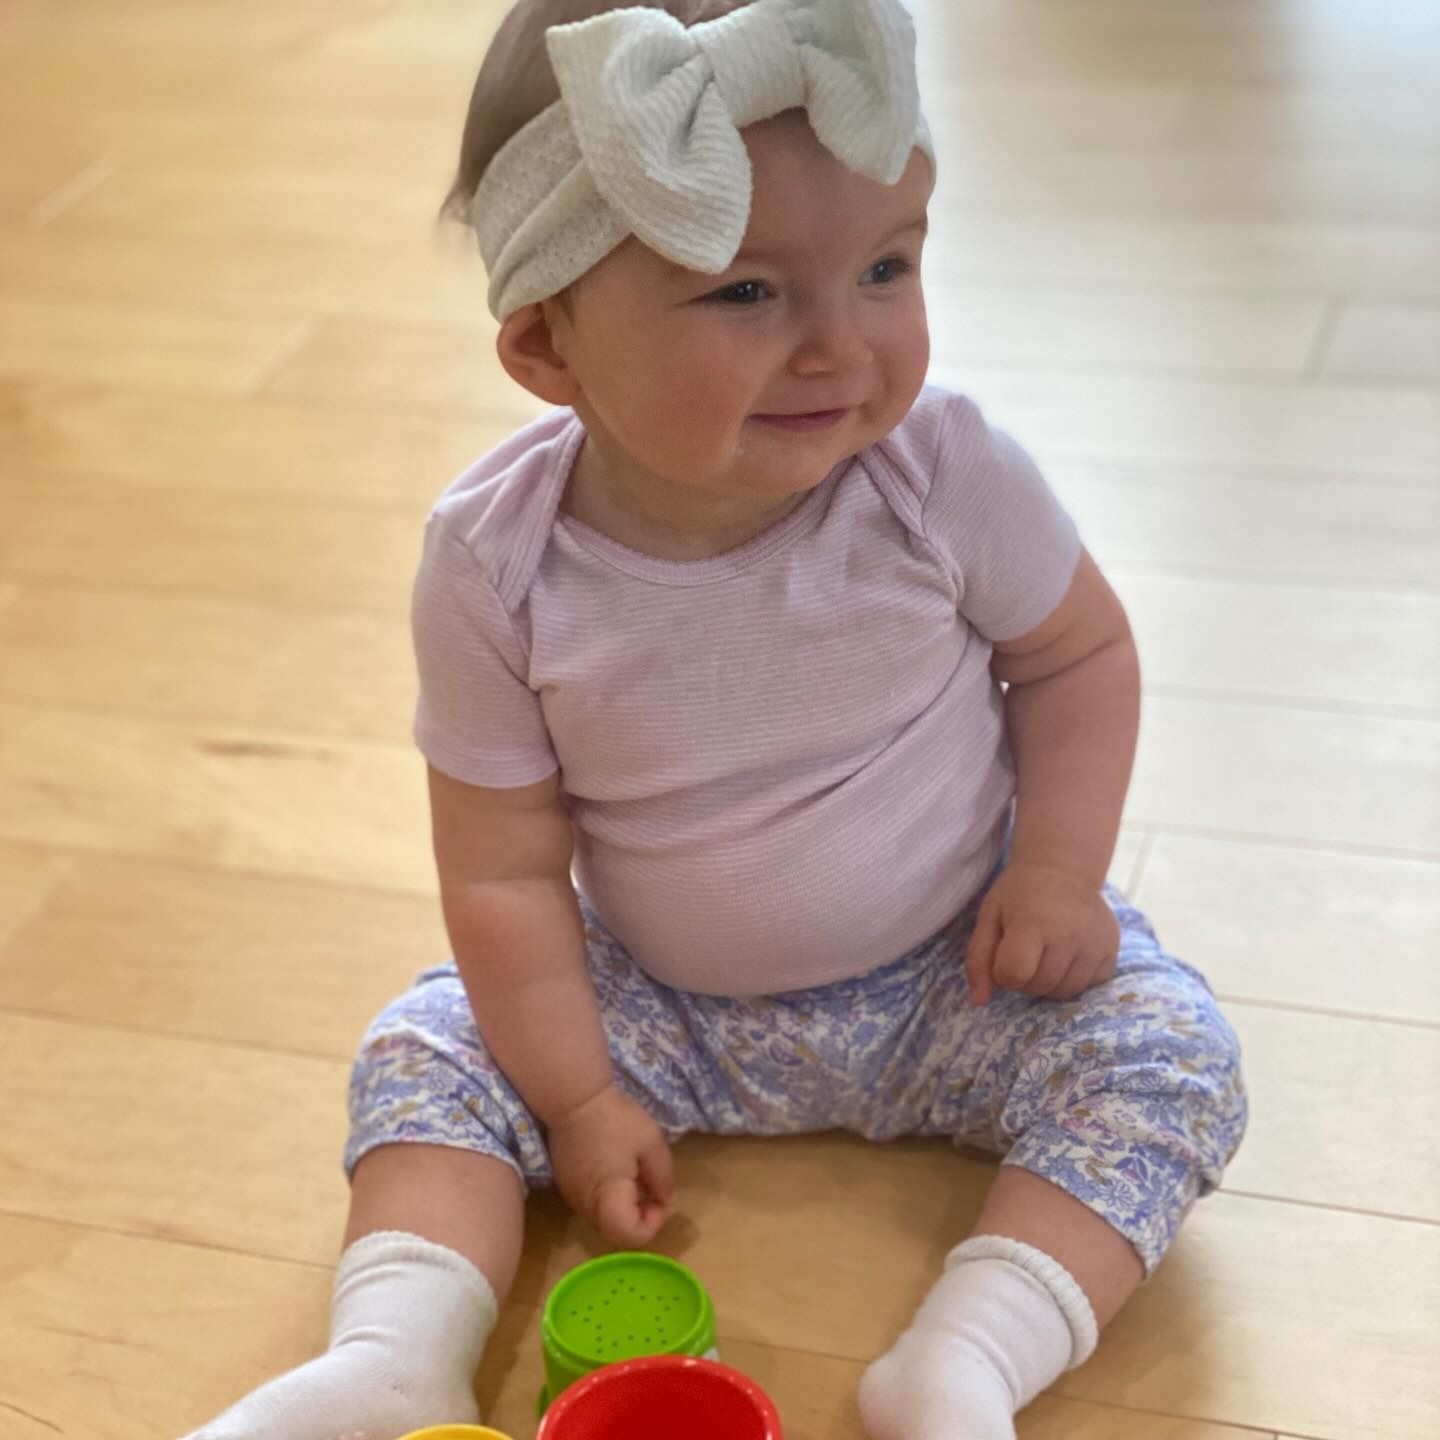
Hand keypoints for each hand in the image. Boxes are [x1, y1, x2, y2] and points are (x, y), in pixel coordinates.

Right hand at [545, 1084, 675, 1246]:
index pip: (630, 1237)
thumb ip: (663, 1178)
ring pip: (605, 1217)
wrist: (574, 1098)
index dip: (653, 1225)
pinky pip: (593, 1203)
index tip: (660, 1198)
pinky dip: (610, 1195)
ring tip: (634, 1172)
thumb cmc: (616, 1119)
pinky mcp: (566, 1185)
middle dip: (641, 1214)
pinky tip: (615, 1166)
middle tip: (651, 1184)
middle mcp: (586, 1206)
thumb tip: (663, 1200)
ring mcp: (572, 1197)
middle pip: (618, 1230)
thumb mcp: (651, 1143)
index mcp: (609, 1198)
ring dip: (626, 1205)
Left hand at [964, 862, 1118, 1005]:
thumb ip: (978, 959)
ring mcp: (1096, 945)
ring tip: (1044, 954)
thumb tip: (979, 1001)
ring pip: (1063, 992)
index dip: (1002, 971)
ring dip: (1047, 983)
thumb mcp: (989, 917)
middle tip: (1025, 951)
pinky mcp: (1112, 953)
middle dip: (1024, 978)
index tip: (1005, 950)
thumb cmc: (1020, 894)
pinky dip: (1071, 979)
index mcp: (1034, 923)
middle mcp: (1070, 935)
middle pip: (1038, 987)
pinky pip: (1087, 988)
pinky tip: (1066, 955)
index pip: (1013, 975)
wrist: (1064, 871)